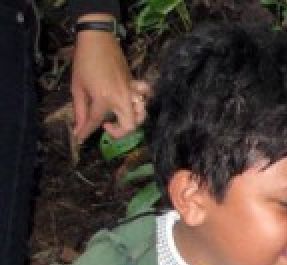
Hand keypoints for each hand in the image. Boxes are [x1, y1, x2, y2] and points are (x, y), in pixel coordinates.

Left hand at [71, 17, 149, 140]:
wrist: (98, 39)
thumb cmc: (84, 61)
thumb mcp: (77, 86)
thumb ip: (80, 109)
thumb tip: (79, 127)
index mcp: (103, 98)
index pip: (95, 122)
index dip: (86, 132)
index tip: (80, 139)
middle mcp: (120, 98)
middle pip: (128, 126)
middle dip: (118, 133)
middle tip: (106, 126)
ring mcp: (131, 91)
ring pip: (140, 116)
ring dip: (131, 121)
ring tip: (120, 117)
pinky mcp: (135, 84)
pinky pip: (145, 97)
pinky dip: (142, 101)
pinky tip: (134, 102)